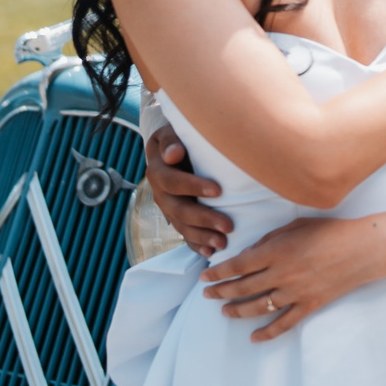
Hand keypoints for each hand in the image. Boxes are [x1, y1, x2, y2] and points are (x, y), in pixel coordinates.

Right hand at [144, 123, 235, 255]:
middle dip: (203, 218)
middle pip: (178, 209)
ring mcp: (168, 208)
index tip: (218, 190)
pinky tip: (211, 253)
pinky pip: (185, 235)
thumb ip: (171, 140)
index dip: (193, 186)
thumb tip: (174, 154)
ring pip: (182, 226)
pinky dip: (197, 245)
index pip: (172, 181)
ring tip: (223, 244)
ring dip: (202, 237)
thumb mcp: (172, 131)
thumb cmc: (180, 138)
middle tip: (228, 226)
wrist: (173, 149)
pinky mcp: (177, 219)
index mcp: (158, 171)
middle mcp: (160, 193)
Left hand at [200, 215, 385, 340]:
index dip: (219, 273)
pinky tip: (254, 337)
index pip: (238, 266)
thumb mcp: (295, 226)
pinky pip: (285, 323)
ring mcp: (296, 292)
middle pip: (243, 288)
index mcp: (277, 251)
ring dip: (237, 310)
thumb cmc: (330, 231)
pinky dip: (268, 333)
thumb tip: (248, 254)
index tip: (205, 276)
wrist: (364, 249)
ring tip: (224, 312)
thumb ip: (269, 240)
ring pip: (258, 307)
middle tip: (207, 294)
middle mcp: (282, 274)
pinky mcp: (310, 305)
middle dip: (221, 292)